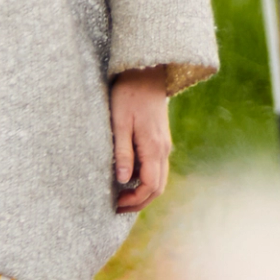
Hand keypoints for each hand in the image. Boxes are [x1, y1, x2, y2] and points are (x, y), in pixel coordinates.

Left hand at [110, 66, 174, 211]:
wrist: (146, 73)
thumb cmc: (128, 95)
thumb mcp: (119, 123)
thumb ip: (122, 152)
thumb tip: (123, 180)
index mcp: (153, 147)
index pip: (149, 186)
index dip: (134, 200)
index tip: (115, 204)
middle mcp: (163, 149)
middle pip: (158, 187)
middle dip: (139, 202)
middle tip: (118, 207)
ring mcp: (164, 144)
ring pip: (160, 178)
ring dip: (143, 192)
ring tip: (122, 196)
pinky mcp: (160, 139)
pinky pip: (157, 167)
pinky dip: (146, 179)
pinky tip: (129, 177)